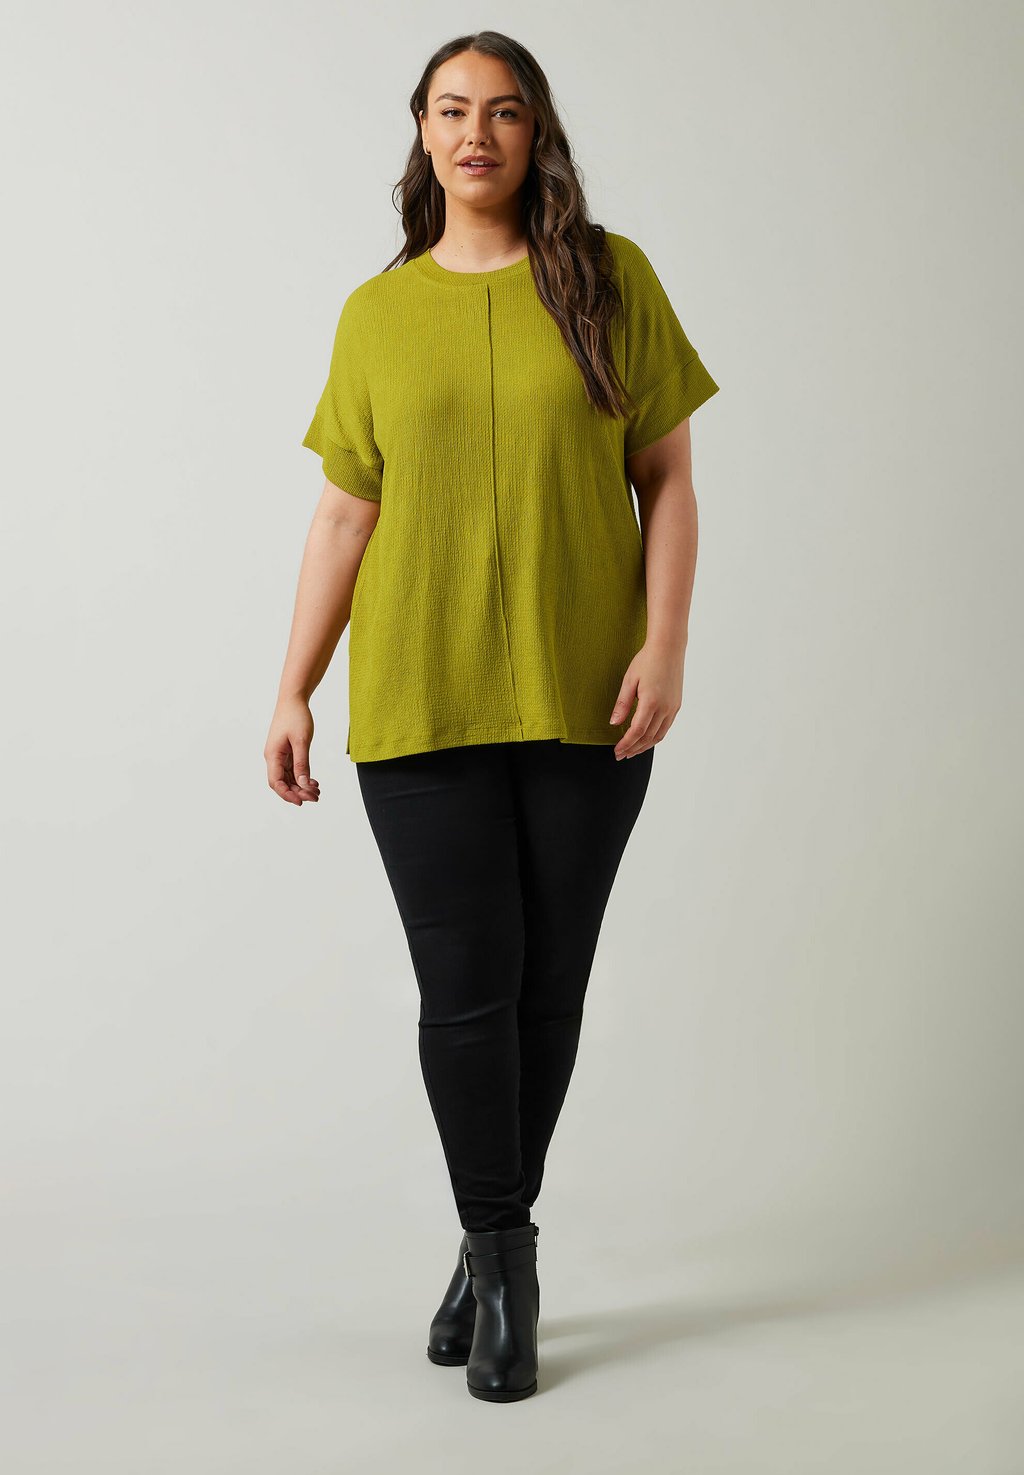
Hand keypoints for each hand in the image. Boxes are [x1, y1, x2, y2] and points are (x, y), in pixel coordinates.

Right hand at [265, 695, 320, 805]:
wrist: (293, 699)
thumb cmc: (296, 716)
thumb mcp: (301, 741)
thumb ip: (302, 763)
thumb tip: (303, 783)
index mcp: (273, 755)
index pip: (276, 782)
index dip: (287, 794)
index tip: (302, 801)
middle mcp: (273, 757)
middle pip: (282, 782)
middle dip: (297, 792)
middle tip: (315, 797)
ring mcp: (279, 755)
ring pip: (288, 777)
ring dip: (301, 786)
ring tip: (317, 791)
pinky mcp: (286, 752)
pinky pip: (292, 769)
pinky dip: (302, 777)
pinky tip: (313, 781)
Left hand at [608, 642, 684, 759]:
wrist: (668, 648)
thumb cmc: (647, 660)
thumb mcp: (629, 680)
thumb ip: (622, 704)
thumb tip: (614, 723)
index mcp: (651, 702)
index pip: (637, 731)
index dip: (626, 744)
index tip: (617, 751)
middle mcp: (665, 708)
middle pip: (648, 737)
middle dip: (633, 748)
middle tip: (621, 755)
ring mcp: (673, 708)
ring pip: (659, 735)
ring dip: (645, 746)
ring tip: (632, 751)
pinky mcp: (676, 705)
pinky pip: (666, 727)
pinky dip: (654, 737)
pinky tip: (646, 739)